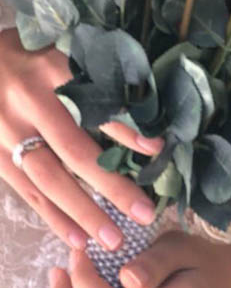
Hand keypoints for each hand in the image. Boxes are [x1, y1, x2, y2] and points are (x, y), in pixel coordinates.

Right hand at [0, 26, 164, 250]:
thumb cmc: (30, 52)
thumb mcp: (62, 47)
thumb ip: (96, 70)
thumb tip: (146, 100)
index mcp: (53, 67)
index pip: (97, 103)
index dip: (128, 129)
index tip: (158, 149)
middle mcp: (30, 101)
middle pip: (75, 150)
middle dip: (112, 186)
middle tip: (145, 213)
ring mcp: (7, 131)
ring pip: (49, 179)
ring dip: (83, 212)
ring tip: (114, 239)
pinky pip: (27, 191)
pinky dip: (53, 216)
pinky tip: (78, 237)